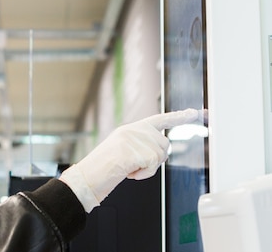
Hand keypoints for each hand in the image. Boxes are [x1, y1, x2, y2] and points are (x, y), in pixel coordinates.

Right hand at [59, 108, 200, 211]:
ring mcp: (139, 139)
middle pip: (164, 145)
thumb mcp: (123, 148)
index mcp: (133, 128)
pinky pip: (153, 167)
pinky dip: (143, 174)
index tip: (194, 112)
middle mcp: (137, 130)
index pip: (161, 119)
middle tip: (134, 164)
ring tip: (129, 167)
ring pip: (160, 156)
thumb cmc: (105, 165)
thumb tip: (160, 150)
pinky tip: (129, 171)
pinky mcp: (141, 151)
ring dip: (148, 168)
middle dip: (155, 159)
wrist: (92, 173)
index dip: (179, 117)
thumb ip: (141, 143)